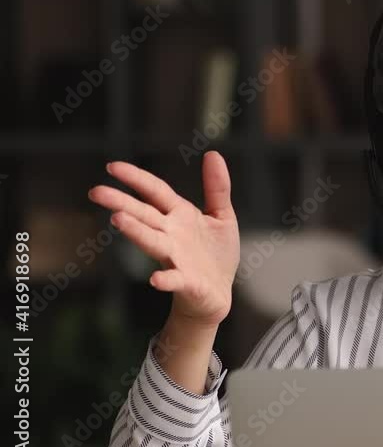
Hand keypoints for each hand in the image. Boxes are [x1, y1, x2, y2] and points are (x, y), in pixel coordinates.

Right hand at [88, 151, 239, 326]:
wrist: (218, 293)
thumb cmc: (216, 254)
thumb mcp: (222, 216)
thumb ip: (217, 187)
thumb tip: (212, 153)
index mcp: (179, 216)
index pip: (155, 192)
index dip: (137, 179)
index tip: (113, 167)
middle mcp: (171, 235)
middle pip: (144, 215)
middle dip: (122, 203)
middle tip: (96, 192)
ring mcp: (175, 258)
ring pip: (153, 242)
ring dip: (137, 232)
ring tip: (118, 220)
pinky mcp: (186, 281)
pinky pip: (174, 279)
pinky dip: (165, 279)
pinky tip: (156, 279)